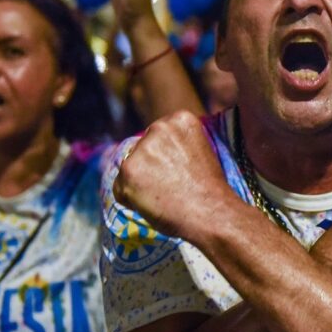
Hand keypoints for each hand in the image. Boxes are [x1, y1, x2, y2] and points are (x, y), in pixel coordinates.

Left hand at [112, 111, 235, 239]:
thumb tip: (158, 155)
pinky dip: (131, 200)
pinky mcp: (128, 170)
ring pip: (129, 168)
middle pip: (141, 149)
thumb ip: (177, 144)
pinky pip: (120, 188)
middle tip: (168, 187)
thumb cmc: (210, 189)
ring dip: (140, 184)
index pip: (157, 136)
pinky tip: (153, 204)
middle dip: (149, 167)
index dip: (164, 157)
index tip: (176, 172)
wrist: (211, 212)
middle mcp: (159, 127)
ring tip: (163, 197)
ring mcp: (142, 148)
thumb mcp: (200, 151)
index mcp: (180, 119)